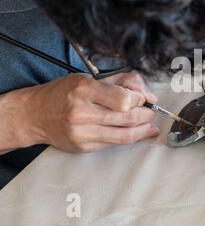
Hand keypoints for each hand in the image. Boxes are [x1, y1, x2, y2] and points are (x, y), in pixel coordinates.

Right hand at [17, 72, 159, 152]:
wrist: (34, 114)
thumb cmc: (64, 93)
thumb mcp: (90, 78)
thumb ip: (122, 82)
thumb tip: (148, 95)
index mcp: (84, 89)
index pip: (125, 99)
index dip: (140, 99)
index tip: (142, 98)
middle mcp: (81, 112)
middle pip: (128, 119)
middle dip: (147, 115)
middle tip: (150, 112)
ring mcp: (81, 133)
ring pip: (125, 136)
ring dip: (143, 130)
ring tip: (149, 125)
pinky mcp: (83, 147)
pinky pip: (114, 144)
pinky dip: (129, 138)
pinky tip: (136, 133)